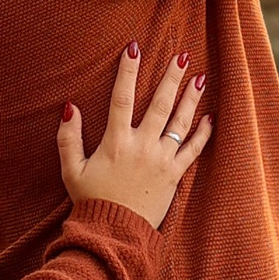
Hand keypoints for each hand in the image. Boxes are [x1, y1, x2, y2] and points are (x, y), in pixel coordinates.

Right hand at [59, 42, 211, 230]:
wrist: (114, 232)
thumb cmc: (90, 200)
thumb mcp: (71, 170)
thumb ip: (68, 137)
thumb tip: (70, 106)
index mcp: (115, 141)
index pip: (122, 97)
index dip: (128, 71)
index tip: (135, 47)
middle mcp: (142, 145)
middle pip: (160, 103)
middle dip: (171, 77)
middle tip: (181, 55)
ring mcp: (161, 159)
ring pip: (181, 122)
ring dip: (191, 97)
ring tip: (200, 77)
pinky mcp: (175, 175)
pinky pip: (193, 150)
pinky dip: (203, 133)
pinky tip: (210, 116)